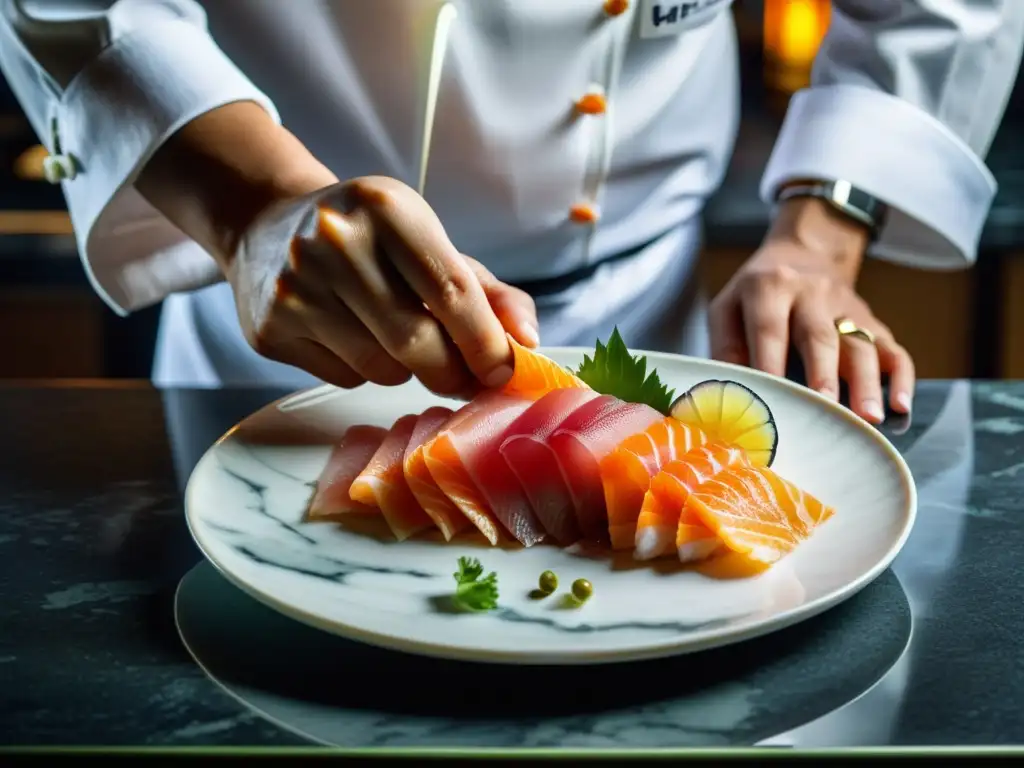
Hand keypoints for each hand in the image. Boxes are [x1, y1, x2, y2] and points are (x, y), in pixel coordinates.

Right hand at [228, 175, 538, 396]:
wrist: (270, 225)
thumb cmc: (370, 240)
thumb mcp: (430, 245)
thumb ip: (488, 293)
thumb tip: (527, 339)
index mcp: (387, 208)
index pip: (452, 290)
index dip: (485, 342)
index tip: (503, 371)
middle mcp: (335, 242)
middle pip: (417, 341)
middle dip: (451, 371)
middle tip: (462, 376)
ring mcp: (296, 286)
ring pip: (381, 368)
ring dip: (404, 369)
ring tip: (392, 336)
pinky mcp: (270, 327)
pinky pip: (343, 378)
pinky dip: (361, 370)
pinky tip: (349, 336)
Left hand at [708, 197, 913, 423]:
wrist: (804, 252)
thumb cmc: (757, 294)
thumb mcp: (728, 307)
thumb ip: (725, 347)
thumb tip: (730, 393)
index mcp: (770, 287)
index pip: (769, 329)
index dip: (770, 365)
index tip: (774, 400)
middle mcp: (812, 293)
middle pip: (820, 337)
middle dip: (825, 376)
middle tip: (828, 411)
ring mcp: (847, 307)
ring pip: (861, 345)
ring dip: (866, 383)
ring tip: (869, 418)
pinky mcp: (873, 321)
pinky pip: (893, 348)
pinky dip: (900, 378)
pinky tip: (900, 406)